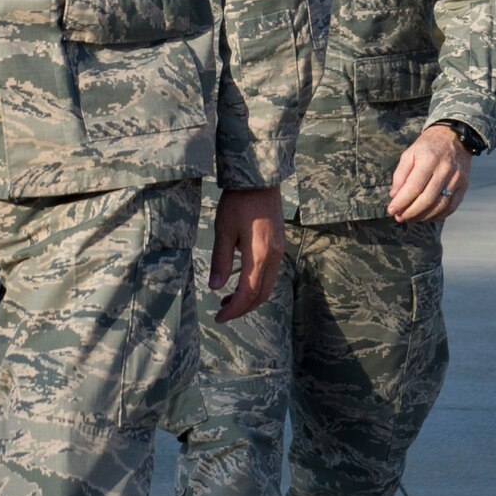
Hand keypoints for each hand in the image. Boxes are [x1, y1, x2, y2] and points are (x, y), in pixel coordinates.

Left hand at [210, 186, 283, 322]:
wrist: (261, 178)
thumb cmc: (239, 201)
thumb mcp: (223, 230)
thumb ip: (220, 261)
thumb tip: (215, 287)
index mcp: (260, 254)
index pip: (248, 293)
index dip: (234, 310)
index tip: (218, 317)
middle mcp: (274, 256)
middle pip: (262, 294)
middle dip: (243, 308)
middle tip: (222, 312)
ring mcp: (280, 250)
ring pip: (268, 285)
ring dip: (250, 298)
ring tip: (228, 300)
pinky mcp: (279, 244)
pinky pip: (271, 274)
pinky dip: (257, 285)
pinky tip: (242, 281)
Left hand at [388, 125, 472, 222]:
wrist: (454, 137)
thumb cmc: (428, 146)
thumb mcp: (410, 153)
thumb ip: (400, 174)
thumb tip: (394, 195)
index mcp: (429, 159)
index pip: (414, 186)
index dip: (402, 201)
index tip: (391, 209)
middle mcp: (445, 170)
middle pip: (427, 199)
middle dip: (411, 212)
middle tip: (399, 217)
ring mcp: (456, 179)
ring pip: (439, 205)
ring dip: (422, 216)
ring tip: (410, 218)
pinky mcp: (464, 186)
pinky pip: (451, 207)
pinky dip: (438, 216)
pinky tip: (426, 217)